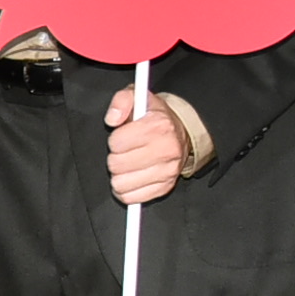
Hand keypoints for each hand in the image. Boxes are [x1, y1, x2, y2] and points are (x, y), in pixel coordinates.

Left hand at [102, 85, 190, 204]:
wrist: (182, 132)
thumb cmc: (154, 116)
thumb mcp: (138, 98)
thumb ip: (121, 101)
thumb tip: (111, 119)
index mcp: (158, 125)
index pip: (116, 142)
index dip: (114, 139)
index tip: (123, 137)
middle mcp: (166, 149)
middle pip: (116, 164)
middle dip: (115, 157)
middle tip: (125, 151)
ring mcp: (168, 171)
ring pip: (121, 184)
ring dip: (119, 175)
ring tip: (128, 164)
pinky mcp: (165, 187)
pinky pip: (131, 197)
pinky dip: (126, 190)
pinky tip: (131, 177)